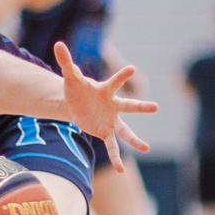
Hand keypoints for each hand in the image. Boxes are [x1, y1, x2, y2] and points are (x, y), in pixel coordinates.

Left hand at [55, 41, 157, 172]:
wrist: (75, 103)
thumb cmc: (76, 88)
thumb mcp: (70, 77)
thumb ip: (66, 61)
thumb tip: (59, 43)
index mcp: (105, 91)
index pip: (115, 82)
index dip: (122, 76)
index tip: (132, 69)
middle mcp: (113, 106)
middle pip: (128, 107)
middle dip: (140, 107)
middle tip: (155, 107)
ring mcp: (111, 120)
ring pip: (125, 131)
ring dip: (135, 140)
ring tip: (146, 148)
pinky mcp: (104, 132)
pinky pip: (112, 147)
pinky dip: (115, 158)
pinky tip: (121, 170)